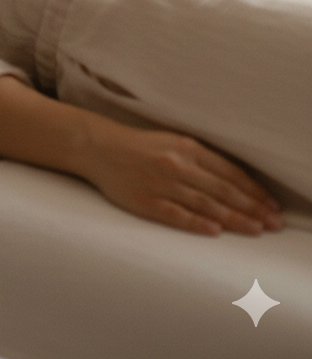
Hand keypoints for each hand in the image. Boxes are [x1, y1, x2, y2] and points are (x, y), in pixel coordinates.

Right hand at [82, 121, 283, 235]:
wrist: (99, 147)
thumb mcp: (173, 141)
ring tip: (255, 229)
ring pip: (206, 204)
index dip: (252, 190)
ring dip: (234, 219)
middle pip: (222, 190)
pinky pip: (176, 214)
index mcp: (186, 147)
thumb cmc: (140, 146)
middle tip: (273, 223)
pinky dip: (197, 223)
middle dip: (252, 208)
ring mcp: (161, 184)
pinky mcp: (146, 201)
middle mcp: (177, 165)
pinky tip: (215, 231)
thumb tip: (233, 181)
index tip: (270, 205)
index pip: (228, 172)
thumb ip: (200, 158)